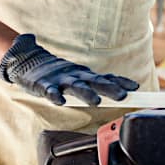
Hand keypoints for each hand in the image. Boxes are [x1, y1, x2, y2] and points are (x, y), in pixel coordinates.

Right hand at [0, 34, 138, 105]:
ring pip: (75, 87)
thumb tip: (124, 87)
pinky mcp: (43, 85)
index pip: (106, 78)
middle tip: (122, 96)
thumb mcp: (81, 76)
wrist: (28, 62)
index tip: (135, 87)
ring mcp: (60, 79)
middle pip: (95, 82)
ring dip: (86, 93)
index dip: (120, 82)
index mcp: (85, 75)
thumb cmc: (59, 73)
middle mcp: (76, 76)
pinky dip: (54, 95)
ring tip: (95, 100)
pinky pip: (49, 91)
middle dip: (109, 89)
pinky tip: (59, 102)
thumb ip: (99, 81)